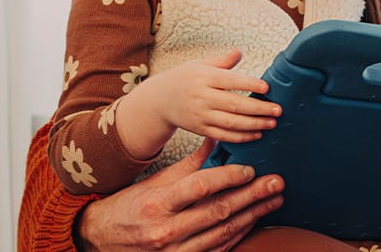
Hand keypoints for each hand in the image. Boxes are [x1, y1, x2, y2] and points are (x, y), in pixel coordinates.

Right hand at [78, 136, 284, 251]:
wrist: (103, 238)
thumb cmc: (132, 205)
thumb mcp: (157, 180)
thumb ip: (191, 163)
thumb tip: (216, 139)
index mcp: (159, 203)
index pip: (200, 187)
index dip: (229, 177)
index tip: (250, 169)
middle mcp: (166, 229)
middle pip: (218, 211)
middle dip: (252, 196)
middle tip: (276, 183)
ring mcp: (175, 250)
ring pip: (222, 232)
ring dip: (252, 216)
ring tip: (273, 200)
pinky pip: (217, 249)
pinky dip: (238, 234)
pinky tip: (254, 221)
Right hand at [120, 49, 281, 157]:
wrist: (159, 100)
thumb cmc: (184, 78)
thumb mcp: (199, 65)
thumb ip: (222, 61)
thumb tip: (239, 52)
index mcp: (204, 78)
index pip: (230, 80)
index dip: (249, 84)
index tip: (267, 88)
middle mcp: (202, 98)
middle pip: (233, 105)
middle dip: (258, 109)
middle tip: (278, 110)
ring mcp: (200, 115)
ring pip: (230, 123)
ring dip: (253, 125)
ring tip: (272, 123)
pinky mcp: (200, 129)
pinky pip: (222, 135)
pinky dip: (240, 137)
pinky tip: (256, 135)